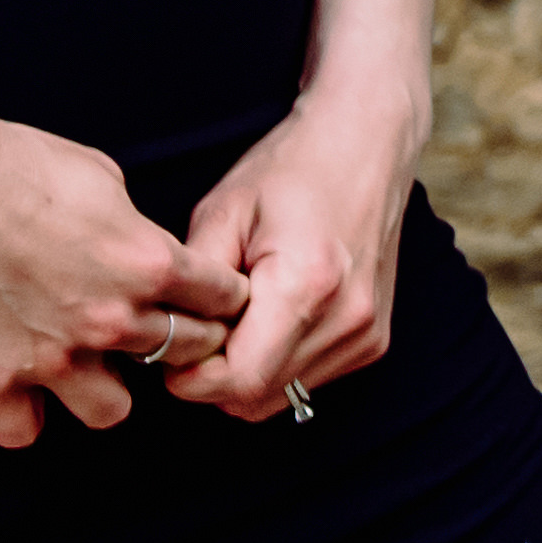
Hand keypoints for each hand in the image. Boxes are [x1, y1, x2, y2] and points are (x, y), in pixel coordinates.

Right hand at [0, 109, 250, 448]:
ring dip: (104, 387)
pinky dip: (21, 415)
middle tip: (152, 326)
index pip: (225, 301)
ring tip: (84, 364)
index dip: (221, 298)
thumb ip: (135, 231)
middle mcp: (110, 320)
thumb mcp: (104, 179)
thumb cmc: (14, 163)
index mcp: (149, 264)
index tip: (206, 298)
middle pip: (185, 355)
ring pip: (112, 410)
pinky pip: (22, 432)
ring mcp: (50, 357)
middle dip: (180, 339)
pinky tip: (18, 391)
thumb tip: (144, 253)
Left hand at [174, 88, 411, 424]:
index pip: (237, 381)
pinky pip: (305, 381)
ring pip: (278, 396)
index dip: (189, 377)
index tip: (172, 343)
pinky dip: (275, 363)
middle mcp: (347, 319)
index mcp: (307, 284)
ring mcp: (367, 334)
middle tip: (198, 326)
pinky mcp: (374, 341)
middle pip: (254, 398)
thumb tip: (167, 341)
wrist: (368, 144)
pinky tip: (270, 317)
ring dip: (244, 373)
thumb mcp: (222, 213)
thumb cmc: (291, 169)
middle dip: (211, 377)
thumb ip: (192, 287)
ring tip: (237, 316)